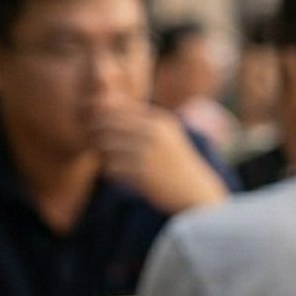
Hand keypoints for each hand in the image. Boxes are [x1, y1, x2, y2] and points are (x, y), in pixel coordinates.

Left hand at [90, 103, 227, 213]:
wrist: (194, 191)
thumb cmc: (175, 162)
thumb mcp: (165, 135)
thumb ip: (138, 119)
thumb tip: (105, 103)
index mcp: (160, 121)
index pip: (120, 110)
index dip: (108, 120)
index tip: (111, 134)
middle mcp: (154, 133)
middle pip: (109, 125)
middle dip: (101, 135)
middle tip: (106, 148)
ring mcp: (148, 153)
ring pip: (107, 146)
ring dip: (107, 155)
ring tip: (120, 162)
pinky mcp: (142, 173)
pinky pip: (112, 167)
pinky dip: (113, 172)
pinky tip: (126, 176)